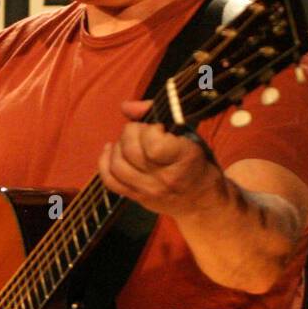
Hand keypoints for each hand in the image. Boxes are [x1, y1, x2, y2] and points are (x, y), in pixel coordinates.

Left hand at [97, 99, 224, 219]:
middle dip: (132, 132)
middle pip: (130, 151)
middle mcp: (164, 179)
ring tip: (130, 142)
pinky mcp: (136, 198)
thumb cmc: (197, 162)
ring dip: (119, 146)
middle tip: (143, 132)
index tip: (160, 129)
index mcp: (184, 160)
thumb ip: (158, 113)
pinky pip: (110, 181)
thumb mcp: (189, 135)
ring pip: (117, 165)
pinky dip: (105, 162)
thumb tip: (125, 106)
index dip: (151, 130)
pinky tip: (111, 151)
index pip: (153, 145)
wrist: (202, 202)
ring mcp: (148, 191)